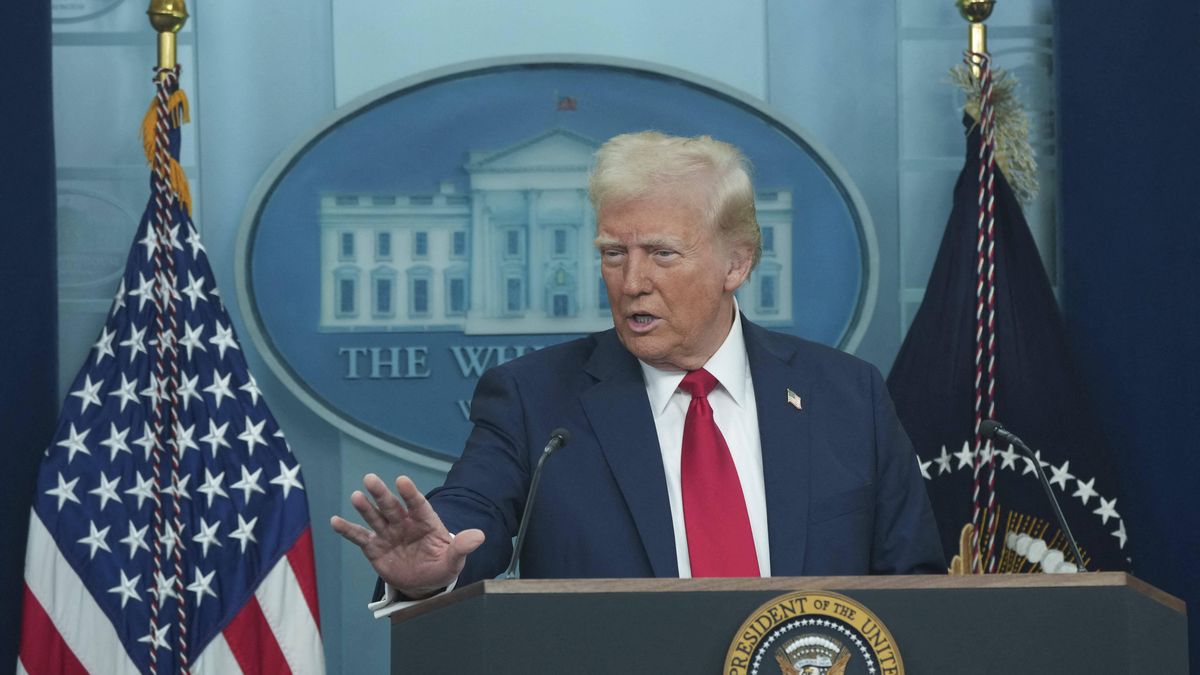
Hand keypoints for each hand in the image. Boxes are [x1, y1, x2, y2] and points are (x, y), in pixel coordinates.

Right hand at [330, 474, 484, 597]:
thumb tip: (479, 536)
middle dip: (382, 493)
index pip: (418, 504)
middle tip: (370, 478)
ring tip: (356, 496)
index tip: (402, 480)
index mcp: (425, 522)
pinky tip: (335, 521)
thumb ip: (462, 548)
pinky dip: (348, 530)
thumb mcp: (453, 560)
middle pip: (392, 506)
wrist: (423, 583)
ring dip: (365, 507)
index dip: (410, 493)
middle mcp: (405, 523)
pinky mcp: (375, 547)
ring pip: (375, 516)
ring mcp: (388, 533)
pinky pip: (360, 537)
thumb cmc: (441, 566)